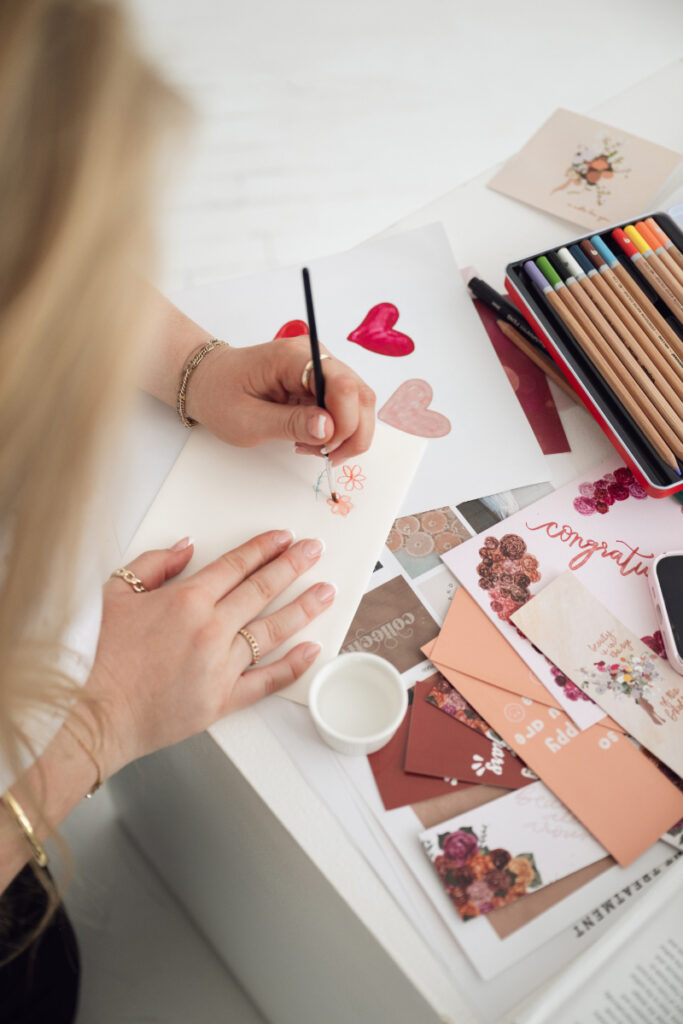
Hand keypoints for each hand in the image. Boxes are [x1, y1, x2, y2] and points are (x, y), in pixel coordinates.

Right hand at [83, 531, 333, 778]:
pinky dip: (293, 665)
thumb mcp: (113, 594)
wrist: (89, 715)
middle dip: (293, 566)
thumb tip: (187, 548)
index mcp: (186, 599)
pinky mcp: (222, 700)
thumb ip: (153, 565)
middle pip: (262, 590)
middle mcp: (211, 629)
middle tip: (315, 551)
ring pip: (273, 631)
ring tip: (326, 592)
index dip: (264, 548)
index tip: (284, 537)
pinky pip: (267, 681)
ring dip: (303, 608)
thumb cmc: (94, 655)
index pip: (236, 565)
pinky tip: (312, 650)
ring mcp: (221, 666)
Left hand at [185, 331, 375, 465]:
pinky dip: (338, 430)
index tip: (324, 446)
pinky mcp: (322, 381)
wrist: (208, 381)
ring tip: (315, 448)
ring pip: (359, 402)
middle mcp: (315, 355)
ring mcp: (322, 367)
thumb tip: (329, 428)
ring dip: (347, 434)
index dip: (344, 421)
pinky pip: (347, 406)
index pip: (342, 385)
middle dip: (351, 433)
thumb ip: (289, 423)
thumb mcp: (246, 420)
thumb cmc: (220, 396)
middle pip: (360, 394)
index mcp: (293, 358)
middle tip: (325, 455)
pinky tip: (313, 439)